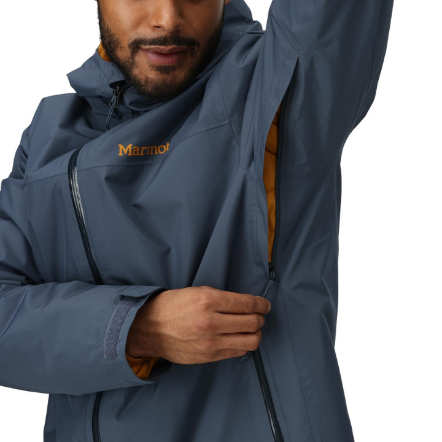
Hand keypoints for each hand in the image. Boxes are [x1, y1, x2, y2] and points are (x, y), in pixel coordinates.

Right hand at [125, 286, 270, 363]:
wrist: (150, 328)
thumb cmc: (174, 306)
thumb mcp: (197, 292)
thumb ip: (222, 298)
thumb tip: (246, 304)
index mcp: (209, 300)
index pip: (247, 304)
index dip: (261, 304)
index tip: (265, 305)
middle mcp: (211, 322)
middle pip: (252, 323)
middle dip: (260, 318)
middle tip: (259, 315)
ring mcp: (210, 342)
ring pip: (250, 340)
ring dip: (256, 333)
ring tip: (251, 328)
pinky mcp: (209, 356)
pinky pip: (237, 352)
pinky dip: (243, 344)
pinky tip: (239, 338)